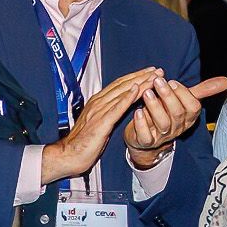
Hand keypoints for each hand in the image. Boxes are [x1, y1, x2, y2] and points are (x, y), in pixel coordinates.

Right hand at [37, 68, 159, 185]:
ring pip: (122, 93)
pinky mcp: (101, 123)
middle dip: (142, 76)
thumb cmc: (83, 143)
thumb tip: (120, 106)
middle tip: (157, 70)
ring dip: (140, 83)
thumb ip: (108, 112)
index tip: (149, 72)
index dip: (136, 77)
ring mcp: (99, 111)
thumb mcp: (98, 123)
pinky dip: (127, 98)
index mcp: (97, 102)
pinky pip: (116, 108)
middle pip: (123, 85)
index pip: (119, 85)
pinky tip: (137, 91)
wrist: (68, 155)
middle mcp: (98, 103)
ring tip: (154, 77)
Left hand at [122, 75, 226, 165]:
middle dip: (168, 96)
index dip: (184, 95)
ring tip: (146, 92)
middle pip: (177, 114)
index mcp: (188, 117)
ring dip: (154, 106)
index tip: (173, 82)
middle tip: (158, 81)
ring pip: (162, 123)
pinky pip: (146, 136)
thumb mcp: (184, 101)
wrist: (144, 137)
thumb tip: (226, 81)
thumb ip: (202, 91)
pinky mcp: (146, 142)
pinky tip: (137, 111)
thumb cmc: (165, 113)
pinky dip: (141, 123)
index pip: (192, 107)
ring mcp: (162, 136)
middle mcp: (177, 127)